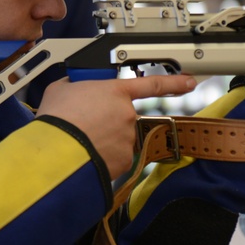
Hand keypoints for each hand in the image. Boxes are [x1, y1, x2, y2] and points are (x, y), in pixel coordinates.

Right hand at [37, 75, 197, 178]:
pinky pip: (115, 158)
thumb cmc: (56, 119)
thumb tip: (73, 87)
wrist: (55, 150)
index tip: (189, 83)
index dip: (175, 83)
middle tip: (85, 125)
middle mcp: (127, 114)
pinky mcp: (123, 161)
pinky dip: (103, 158)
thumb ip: (75, 85)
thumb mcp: (61, 89)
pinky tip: (86, 154)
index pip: (152, 84)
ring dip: (104, 141)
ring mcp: (127, 138)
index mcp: (115, 91)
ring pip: (119, 139)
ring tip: (80, 140)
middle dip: (108, 122)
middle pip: (124, 117)